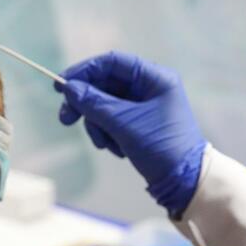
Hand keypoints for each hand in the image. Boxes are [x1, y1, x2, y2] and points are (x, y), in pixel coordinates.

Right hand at [54, 51, 205, 215]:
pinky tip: (117, 149)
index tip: (60, 86)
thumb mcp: (123, 124)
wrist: (185, 182)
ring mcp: (145, 106)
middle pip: (105, 84)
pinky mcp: (139, 124)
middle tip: (66, 119)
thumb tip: (69, 88)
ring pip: (105, 104)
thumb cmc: (160, 147)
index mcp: (155, 78)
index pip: (112, 62)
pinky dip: (108, 133)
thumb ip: (94, 103)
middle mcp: (151, 87)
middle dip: (86, 104)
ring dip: (98, 124)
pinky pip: (113, 120)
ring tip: (104, 144)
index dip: (84, 71)